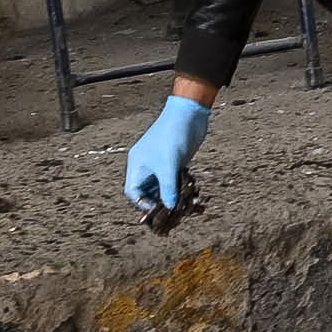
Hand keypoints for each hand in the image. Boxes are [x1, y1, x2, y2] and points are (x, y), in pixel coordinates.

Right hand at [124, 94, 210, 212]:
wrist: (189, 114)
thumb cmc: (173, 135)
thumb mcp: (169, 165)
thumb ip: (168, 187)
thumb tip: (169, 208)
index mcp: (138, 166)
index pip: (133, 192)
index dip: (143, 205)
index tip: (158, 212)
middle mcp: (148, 167)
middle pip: (150, 194)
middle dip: (163, 206)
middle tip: (175, 217)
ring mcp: (162, 166)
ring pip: (166, 190)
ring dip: (178, 200)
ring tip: (191, 210)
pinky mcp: (176, 164)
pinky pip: (178, 183)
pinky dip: (186, 192)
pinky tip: (198, 201)